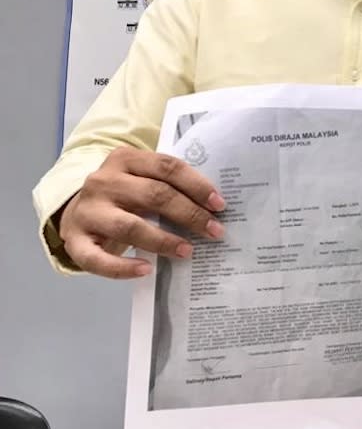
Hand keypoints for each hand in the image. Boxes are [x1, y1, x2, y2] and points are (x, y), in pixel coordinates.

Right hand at [57, 147, 225, 278]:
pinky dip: (123, 267)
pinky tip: (146, 269)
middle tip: (214, 231)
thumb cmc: (123, 196)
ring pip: (130, 226)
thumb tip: (213, 208)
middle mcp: (103, 181)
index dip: (197, 185)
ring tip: (187, 251)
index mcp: (124, 158)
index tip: (220, 204)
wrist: (76, 211)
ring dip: (163, 240)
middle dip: (189, 214)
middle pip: (154, 194)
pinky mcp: (74, 241)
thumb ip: (169, 186)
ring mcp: (87, 211)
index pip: (167, 167)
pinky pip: (98, 259)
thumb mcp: (141, 181)